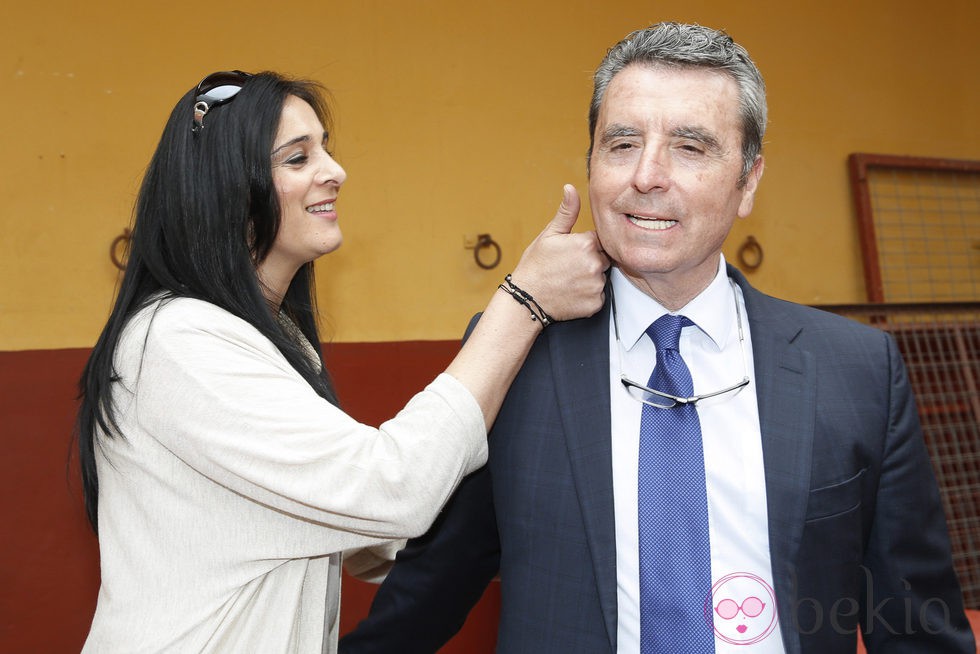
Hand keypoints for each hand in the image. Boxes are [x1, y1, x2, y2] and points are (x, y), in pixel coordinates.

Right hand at [509, 185, 609, 321]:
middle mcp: (595, 264)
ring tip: (569, 281)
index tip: (570, 254)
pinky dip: (589, 296)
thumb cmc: (535, 265)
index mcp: (586, 243)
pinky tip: (572, 293)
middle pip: (603, 259)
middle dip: (590, 262)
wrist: (526, 298)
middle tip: (568, 269)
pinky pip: (599, 296)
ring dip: (590, 279)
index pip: (598, 240)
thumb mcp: (549, 235)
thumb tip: (571, 188)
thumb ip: (566, 212)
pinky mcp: (596, 303)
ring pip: (601, 278)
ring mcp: (596, 285)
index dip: (585, 246)